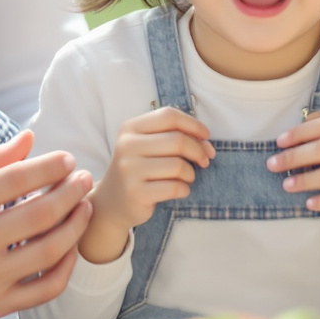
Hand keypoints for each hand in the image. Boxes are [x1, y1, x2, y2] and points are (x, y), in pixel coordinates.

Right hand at [0, 130, 93, 318]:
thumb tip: (29, 140)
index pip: (16, 179)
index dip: (50, 166)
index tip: (67, 159)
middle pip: (40, 213)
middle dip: (72, 191)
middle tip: (85, 178)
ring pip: (49, 251)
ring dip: (76, 225)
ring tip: (85, 207)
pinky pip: (44, 290)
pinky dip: (66, 268)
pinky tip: (70, 248)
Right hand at [84, 106, 212, 264]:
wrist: (111, 203)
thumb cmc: (139, 169)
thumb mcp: (148, 146)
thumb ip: (175, 137)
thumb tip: (207, 146)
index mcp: (130, 128)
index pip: (169, 116)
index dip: (193, 124)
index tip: (206, 136)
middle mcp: (126, 145)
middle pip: (177, 140)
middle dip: (198, 151)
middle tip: (204, 161)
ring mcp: (129, 170)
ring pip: (178, 166)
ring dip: (191, 173)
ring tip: (186, 178)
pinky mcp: (136, 193)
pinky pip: (174, 187)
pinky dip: (184, 189)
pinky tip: (179, 190)